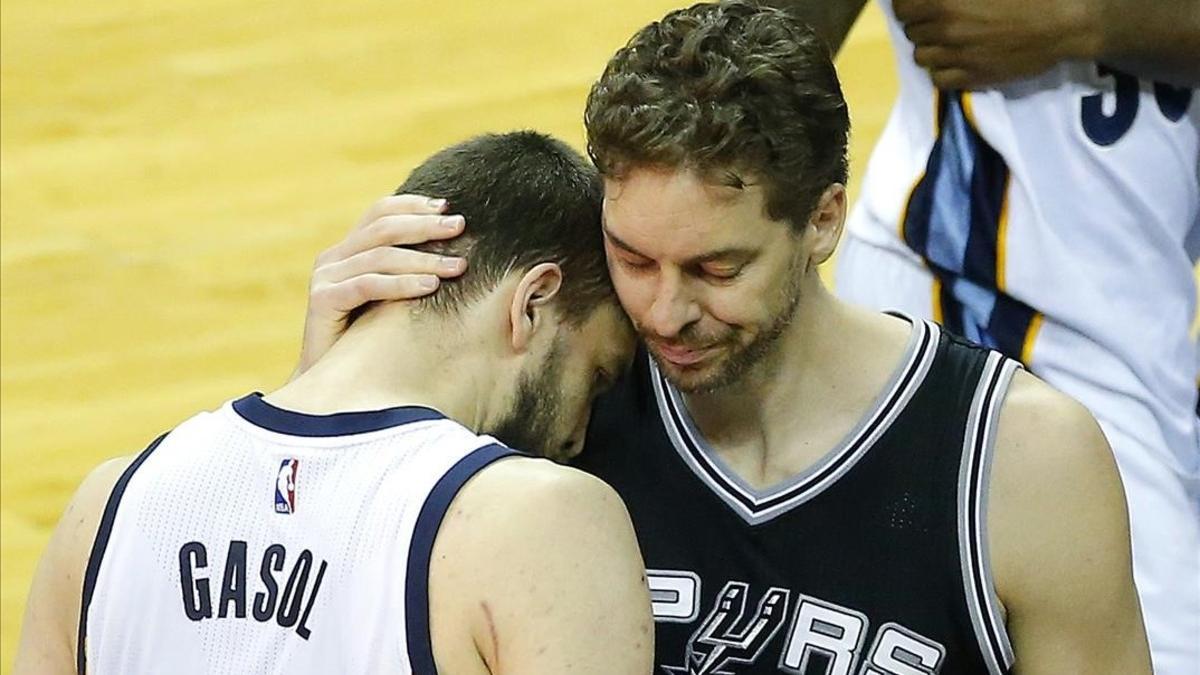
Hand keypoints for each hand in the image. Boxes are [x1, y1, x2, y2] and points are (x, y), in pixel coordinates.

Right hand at [293, 194, 467, 376]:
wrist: (333, 383)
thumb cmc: (371, 342)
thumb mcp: (393, 299)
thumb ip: (410, 273)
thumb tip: (460, 254)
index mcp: (349, 250)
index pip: (381, 212)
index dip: (414, 205)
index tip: (449, 208)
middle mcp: (334, 257)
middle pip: (383, 227)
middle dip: (425, 226)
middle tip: (460, 227)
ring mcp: (325, 277)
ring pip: (380, 256)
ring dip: (423, 259)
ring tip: (457, 266)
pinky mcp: (321, 300)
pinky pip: (367, 285)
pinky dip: (401, 284)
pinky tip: (429, 287)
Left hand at [893, 0, 1097, 88]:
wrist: (1063, 23)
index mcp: (946, 0)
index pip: (902, 7)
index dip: (908, 6)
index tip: (918, 6)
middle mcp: (946, 28)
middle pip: (911, 32)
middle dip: (921, 25)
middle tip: (939, 22)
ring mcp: (957, 55)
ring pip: (921, 57)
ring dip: (931, 49)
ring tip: (949, 41)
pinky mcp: (971, 77)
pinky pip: (937, 79)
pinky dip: (942, 71)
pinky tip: (956, 60)